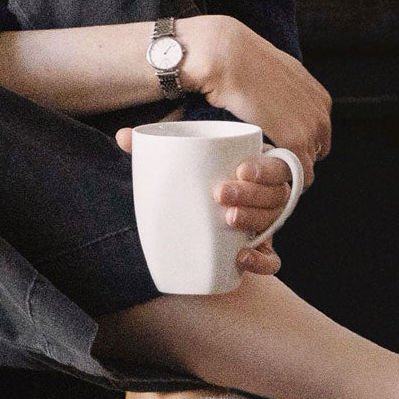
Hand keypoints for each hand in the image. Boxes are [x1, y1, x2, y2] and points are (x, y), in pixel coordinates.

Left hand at [115, 127, 285, 276]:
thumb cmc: (194, 185)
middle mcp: (267, 197)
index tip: (240, 169)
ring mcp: (265, 225)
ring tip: (227, 219)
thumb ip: (155, 149)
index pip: (276, 166)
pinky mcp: (260, 252)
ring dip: (253, 220)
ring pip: (273, 222)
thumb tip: (121, 136)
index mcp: (257, 170)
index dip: (265, 169)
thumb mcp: (181, 165)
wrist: (195, 227)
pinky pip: (271, 261)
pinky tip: (241, 258)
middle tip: (219, 194)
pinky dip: (261, 262)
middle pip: (275, 195)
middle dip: (251, 194)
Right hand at [178, 15, 330, 187]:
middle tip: (263, 163)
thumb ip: (279, 89)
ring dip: (284, 173)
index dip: (296, 146)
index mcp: (319, 98)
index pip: (317, 135)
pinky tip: (261, 177)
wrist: (229, 55)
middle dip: (292, 160)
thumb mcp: (272, 72)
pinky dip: (281, 180)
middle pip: (314, 153)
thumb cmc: (240, 61)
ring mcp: (312, 128)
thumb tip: (262, 98)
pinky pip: (298, 175)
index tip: (273, 149)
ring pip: (306, 167)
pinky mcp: (297, 141)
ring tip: (257, 171)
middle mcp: (322, 113)